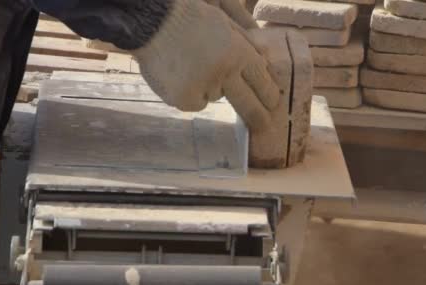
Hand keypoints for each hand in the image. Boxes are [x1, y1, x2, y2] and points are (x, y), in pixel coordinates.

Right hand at [132, 0, 278, 131]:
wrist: (151, 22)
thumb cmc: (189, 18)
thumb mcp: (224, 23)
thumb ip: (245, 44)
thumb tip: (265, 64)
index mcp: (238, 53)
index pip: (262, 81)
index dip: (269, 95)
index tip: (273, 104)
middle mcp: (225, 73)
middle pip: (248, 104)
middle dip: (259, 117)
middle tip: (264, 125)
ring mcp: (204, 87)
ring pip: (216, 97)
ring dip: (211, 88)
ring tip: (193, 66)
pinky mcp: (184, 99)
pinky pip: (196, 103)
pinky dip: (191, 94)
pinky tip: (180, 76)